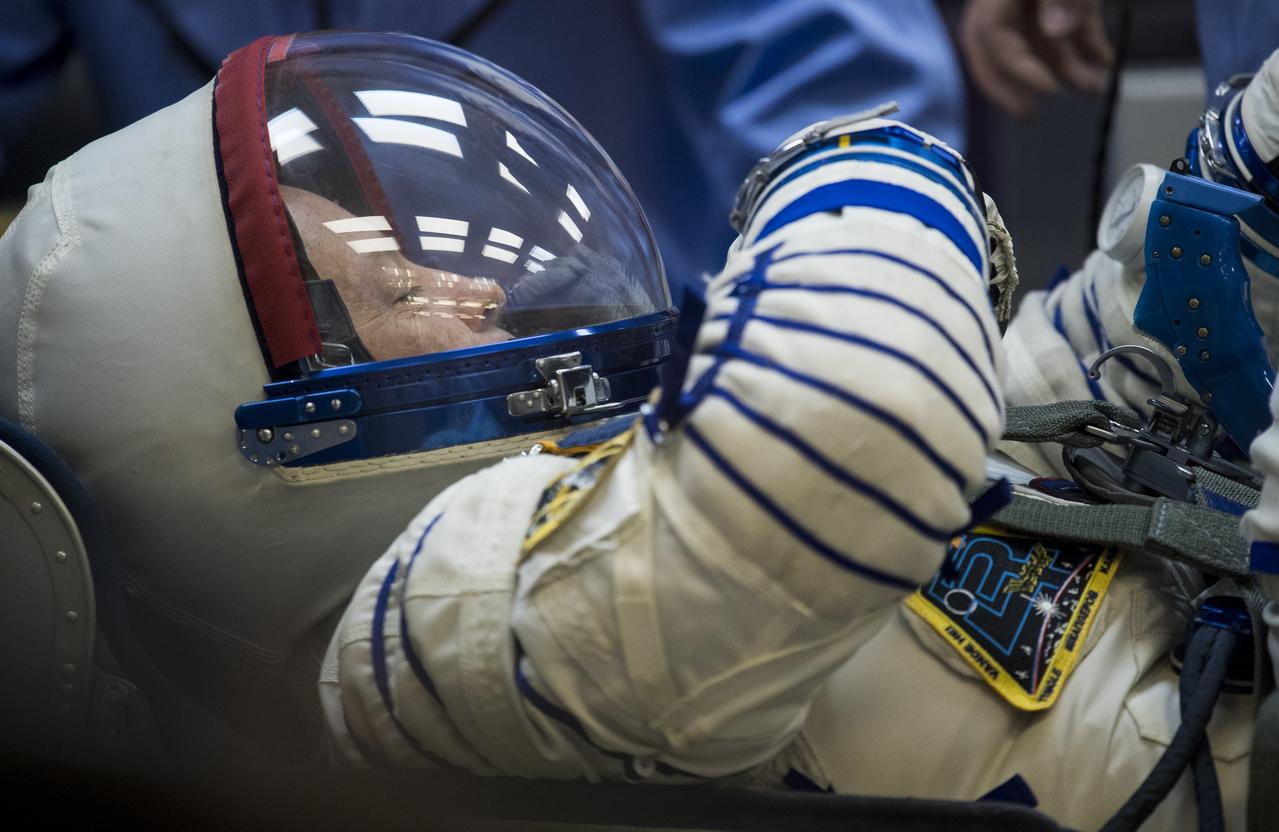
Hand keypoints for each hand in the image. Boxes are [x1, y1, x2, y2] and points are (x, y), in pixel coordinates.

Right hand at [960, 0, 1113, 118]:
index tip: (1048, 89)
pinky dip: (1084, 48)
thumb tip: (1058, 31)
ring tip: (1093, 88)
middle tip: (1028, 117)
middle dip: (1013, 86)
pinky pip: (1064, 28)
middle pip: (992, 50)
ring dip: (1065, 70)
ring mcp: (1028, 3)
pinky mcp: (1058, 1)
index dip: (1016, 66)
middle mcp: (1005, 1)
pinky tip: (1103, 62)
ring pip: (1036, 43)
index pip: (992, 34)